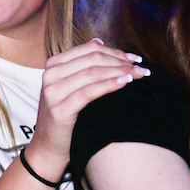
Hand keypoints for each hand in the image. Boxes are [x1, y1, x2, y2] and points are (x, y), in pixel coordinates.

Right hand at [24, 38, 148, 179]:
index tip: (134, 58)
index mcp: (53, 65)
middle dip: (120, 61)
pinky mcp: (59, 110)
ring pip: (92, 73)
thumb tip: (99, 41)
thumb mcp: (69, 86)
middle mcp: (50, 75)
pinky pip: (89, 92)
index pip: (88, 50)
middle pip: (92, 59)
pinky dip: (109, 85)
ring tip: (138, 75)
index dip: (114, 51)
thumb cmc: (65, 116)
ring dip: (119, 72)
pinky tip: (125, 84)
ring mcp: (52, 92)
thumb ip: (82, 65)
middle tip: (141, 67)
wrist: (49, 147)